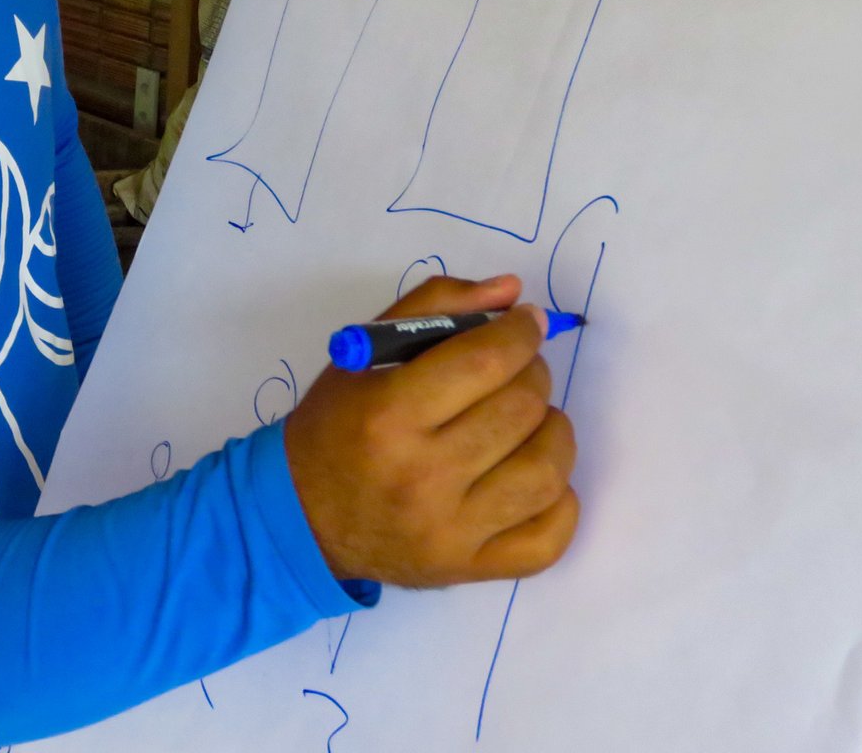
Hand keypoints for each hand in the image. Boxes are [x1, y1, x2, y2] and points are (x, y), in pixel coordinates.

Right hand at [283, 274, 578, 587]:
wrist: (302, 515)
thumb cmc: (335, 426)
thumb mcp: (364, 354)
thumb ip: (435, 307)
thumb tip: (512, 292)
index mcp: (389, 413)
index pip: (485, 362)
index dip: (520, 333)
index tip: (524, 324)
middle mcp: (421, 475)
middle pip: (521, 410)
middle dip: (532, 375)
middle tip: (517, 371)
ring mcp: (450, 531)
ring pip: (546, 472)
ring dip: (551, 432)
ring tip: (529, 422)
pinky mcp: (468, 569)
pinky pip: (549, 539)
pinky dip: (558, 502)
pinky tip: (530, 475)